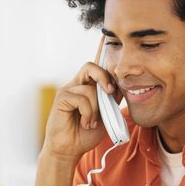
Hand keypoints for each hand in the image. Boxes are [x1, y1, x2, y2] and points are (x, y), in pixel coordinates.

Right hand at [43, 35, 122, 159]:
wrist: (70, 149)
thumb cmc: (87, 131)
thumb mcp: (106, 114)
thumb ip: (112, 99)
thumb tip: (122, 85)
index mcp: (89, 85)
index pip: (96, 64)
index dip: (101, 50)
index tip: (108, 37)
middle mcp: (78, 84)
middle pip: (91, 65)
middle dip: (104, 77)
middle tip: (110, 92)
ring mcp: (68, 89)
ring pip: (90, 87)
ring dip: (96, 108)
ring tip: (92, 121)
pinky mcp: (62, 98)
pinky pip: (82, 98)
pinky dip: (89, 113)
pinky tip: (85, 122)